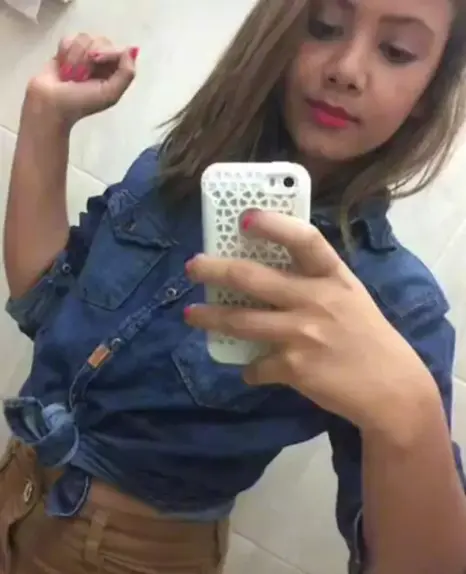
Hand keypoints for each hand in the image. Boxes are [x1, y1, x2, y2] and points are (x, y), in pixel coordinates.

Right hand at [26, 34, 137, 127]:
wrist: (50, 103)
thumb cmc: (81, 102)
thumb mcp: (110, 93)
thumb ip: (126, 73)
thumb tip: (131, 49)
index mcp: (114, 73)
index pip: (117, 49)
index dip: (106, 52)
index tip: (96, 60)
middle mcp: (101, 63)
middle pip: (101, 41)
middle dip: (88, 57)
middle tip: (80, 76)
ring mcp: (84, 55)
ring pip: (84, 38)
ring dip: (75, 58)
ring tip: (70, 75)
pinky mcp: (66, 51)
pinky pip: (68, 39)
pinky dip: (64, 53)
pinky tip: (62, 67)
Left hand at [185, 210, 432, 432]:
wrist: (392, 389)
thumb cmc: (368, 337)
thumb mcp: (349, 297)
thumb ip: (316, 283)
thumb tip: (269, 275)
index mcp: (333, 277)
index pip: (303, 239)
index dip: (272, 225)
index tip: (244, 218)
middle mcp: (316, 299)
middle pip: (253, 278)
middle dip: (215, 270)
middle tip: (193, 266)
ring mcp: (302, 333)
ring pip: (241, 321)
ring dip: (210, 318)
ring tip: (191, 314)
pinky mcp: (293, 367)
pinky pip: (256, 367)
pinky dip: (251, 370)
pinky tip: (253, 371)